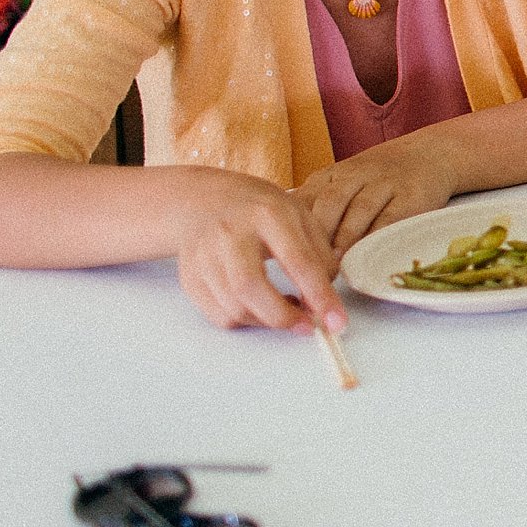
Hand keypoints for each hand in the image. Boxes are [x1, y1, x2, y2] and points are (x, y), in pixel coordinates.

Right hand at [166, 167, 346, 332]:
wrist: (204, 201)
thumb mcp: (301, 216)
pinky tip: (259, 306)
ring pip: (233, 307)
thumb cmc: (260, 211)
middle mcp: (229, 233)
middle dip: (284, 317)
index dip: (320, 296)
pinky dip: (245, 321)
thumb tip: (326, 301)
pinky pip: (218, 315)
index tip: (336, 321)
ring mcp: (203, 256)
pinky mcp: (189, 277)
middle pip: (251, 287)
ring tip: (285, 310)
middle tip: (307, 326)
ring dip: (267, 321)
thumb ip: (320, 256)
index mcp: (267, 214)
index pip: (297, 261)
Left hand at [292, 133, 460, 253]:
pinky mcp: (411, 194)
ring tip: (334, 264)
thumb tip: (285, 245)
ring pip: (359, 209)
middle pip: (330, 202)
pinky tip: (368, 254)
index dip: (293, 227)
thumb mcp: (342, 183)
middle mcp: (355, 175)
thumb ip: (317, 207)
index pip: (305, 199)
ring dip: (345, 238)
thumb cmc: (377, 179)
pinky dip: (377, 236)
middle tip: (309, 264)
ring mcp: (384, 183)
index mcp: (330, 175)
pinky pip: (391, 217)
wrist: (430, 153)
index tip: (285, 254)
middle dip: (317, 235)